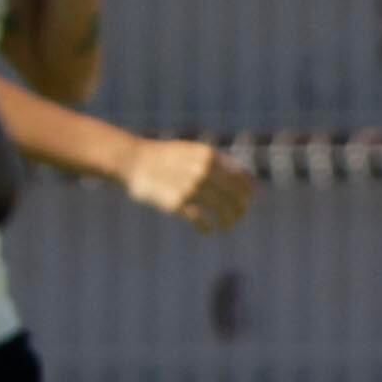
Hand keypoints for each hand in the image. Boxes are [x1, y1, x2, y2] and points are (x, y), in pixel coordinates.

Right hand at [124, 138, 254, 232]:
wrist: (133, 160)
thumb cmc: (166, 157)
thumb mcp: (194, 151)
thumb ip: (217, 162)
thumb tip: (245, 178)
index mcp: (210, 157)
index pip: (242, 180)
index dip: (248, 193)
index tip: (247, 202)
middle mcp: (203, 171)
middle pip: (235, 197)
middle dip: (241, 210)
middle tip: (238, 217)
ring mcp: (190, 187)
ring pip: (222, 211)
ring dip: (228, 222)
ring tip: (226, 227)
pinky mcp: (176, 203)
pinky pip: (200, 221)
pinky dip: (207, 228)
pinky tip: (207, 230)